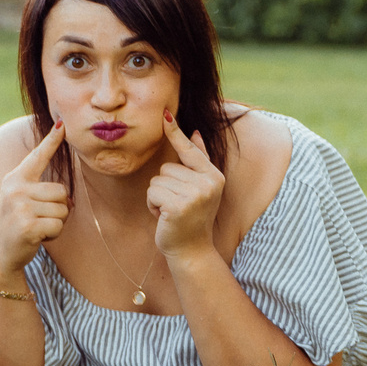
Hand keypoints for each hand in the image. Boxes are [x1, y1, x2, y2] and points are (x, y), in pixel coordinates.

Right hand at [0, 119, 67, 289]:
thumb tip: (68, 196)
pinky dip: (54, 234)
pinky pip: (59, 225)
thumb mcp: (21, 201)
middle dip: (58, 208)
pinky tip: (38, 237)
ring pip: (63, 208)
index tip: (62, 124)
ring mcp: (21, 207)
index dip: (51, 140)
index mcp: (15, 179)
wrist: (1, 255)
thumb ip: (38, 190)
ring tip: (37, 227)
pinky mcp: (28, 225)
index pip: (37, 156)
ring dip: (57, 222)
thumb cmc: (17, 225)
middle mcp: (16, 189)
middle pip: (61, 190)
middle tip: (38, 218)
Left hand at [149, 112, 225, 258]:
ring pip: (157, 179)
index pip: (190, 150)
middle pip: (166, 166)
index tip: (165, 114)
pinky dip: (152, 205)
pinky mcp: (178, 206)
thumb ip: (199, 161)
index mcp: (214, 176)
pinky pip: (152, 192)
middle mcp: (208, 183)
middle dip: (165, 185)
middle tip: (178, 205)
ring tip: (172, 211)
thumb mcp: (201, 188)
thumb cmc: (192, 217)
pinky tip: (164, 217)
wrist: (192, 251)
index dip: (176, 133)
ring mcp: (194, 195)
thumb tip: (195, 132)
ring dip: (158, 196)